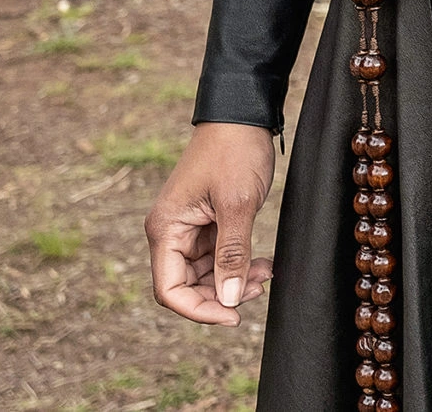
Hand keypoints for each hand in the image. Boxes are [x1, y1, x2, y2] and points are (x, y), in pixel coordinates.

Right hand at [146, 122, 276, 325]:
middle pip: (186, 285)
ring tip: (266, 274)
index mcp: (165, 230)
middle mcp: (170, 232)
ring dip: (233, 280)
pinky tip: (263, 265)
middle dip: (222, 294)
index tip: (233, 317)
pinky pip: (217, 256)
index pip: (169, 290)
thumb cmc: (235, 152)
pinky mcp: (206, 223)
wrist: (243, 115)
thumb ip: (232, 253)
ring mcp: (188, 228)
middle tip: (259, 288)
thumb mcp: (238, 204)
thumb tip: (227, 300)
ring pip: (205, 274)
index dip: (199, 310)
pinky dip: (238, 263)